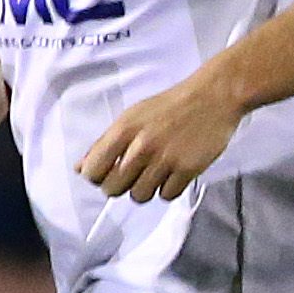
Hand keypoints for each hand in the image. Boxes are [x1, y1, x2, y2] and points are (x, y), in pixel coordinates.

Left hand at [79, 72, 243, 202]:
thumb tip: (79, 168)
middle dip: (118, 187)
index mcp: (123, 130)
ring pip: (139, 196)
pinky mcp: (188, 169)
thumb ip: (104, 143)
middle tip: (131, 176)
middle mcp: (141, 146)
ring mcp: (166, 159)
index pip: (92, 170)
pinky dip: (168, 189)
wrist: (213, 96)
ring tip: (153, 175)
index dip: (96, 177)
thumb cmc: (169, 106)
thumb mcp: (131, 117)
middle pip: (113, 189)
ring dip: (144, 190)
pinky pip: (166, 196)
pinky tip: (171, 175)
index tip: (106, 174)